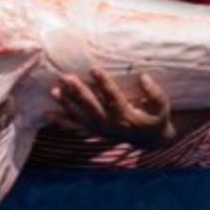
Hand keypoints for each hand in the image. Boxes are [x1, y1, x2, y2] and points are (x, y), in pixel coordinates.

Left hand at [52, 68, 175, 146]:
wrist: (151, 141)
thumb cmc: (156, 118)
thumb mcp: (163, 107)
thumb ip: (155, 94)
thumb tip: (143, 77)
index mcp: (128, 117)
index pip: (114, 98)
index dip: (104, 83)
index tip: (94, 68)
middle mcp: (112, 125)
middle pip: (93, 108)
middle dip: (79, 92)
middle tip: (67, 77)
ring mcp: (101, 131)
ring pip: (81, 118)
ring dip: (67, 105)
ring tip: (54, 91)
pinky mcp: (94, 133)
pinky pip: (75, 129)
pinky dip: (60, 123)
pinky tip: (46, 113)